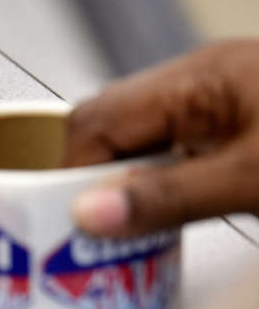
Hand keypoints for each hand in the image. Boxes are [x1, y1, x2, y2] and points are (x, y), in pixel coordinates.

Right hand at [65, 40, 258, 236]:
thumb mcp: (252, 181)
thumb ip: (170, 198)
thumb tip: (89, 212)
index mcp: (202, 77)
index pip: (98, 118)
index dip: (73, 170)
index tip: (68, 218)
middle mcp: (206, 79)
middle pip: (112, 123)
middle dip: (94, 176)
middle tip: (90, 231)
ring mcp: (225, 99)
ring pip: (142, 137)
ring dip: (127, 180)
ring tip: (127, 230)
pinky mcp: (241, 123)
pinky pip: (175, 147)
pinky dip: (159, 180)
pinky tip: (167, 212)